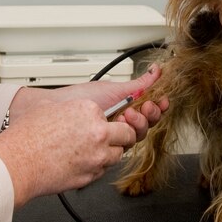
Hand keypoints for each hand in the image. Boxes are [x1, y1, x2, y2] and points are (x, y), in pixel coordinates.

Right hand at [0, 98, 134, 207]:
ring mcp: (97, 157)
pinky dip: (96, 168)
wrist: (16, 162)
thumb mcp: (48, 107)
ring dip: (110, 153)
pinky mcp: (91, 176)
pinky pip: (102, 171)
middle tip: (114, 137)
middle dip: (122, 136)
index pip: (113, 114)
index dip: (106, 120)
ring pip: (118, 155)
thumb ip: (69, 108)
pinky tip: (81, 163)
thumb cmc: (27, 135)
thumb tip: (70, 109)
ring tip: (93, 152)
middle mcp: (99, 133)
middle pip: (127, 135)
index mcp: (90, 111)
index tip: (101, 123)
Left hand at [50, 65, 168, 140]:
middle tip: (145, 106)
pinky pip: (124, 147)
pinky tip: (121, 123)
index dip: (158, 106)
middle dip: (150, 114)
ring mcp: (113, 136)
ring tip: (127, 112)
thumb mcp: (113, 89)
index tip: (162, 100)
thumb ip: (138, 84)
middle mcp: (121, 123)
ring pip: (138, 136)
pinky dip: (126, 134)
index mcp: (126, 107)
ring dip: (139, 123)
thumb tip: (157, 71)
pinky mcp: (106, 150)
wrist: (58, 109)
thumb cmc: (79, 98)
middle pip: (147, 124)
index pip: (149, 109)